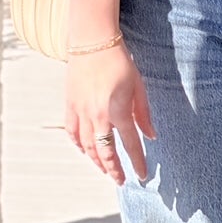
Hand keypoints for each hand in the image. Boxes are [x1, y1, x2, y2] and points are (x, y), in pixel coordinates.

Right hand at [64, 42, 154, 184]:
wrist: (92, 42)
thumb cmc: (119, 62)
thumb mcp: (138, 87)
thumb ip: (144, 114)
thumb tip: (151, 136)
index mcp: (118, 111)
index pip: (130, 144)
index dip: (137, 162)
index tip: (142, 175)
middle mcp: (98, 116)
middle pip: (105, 152)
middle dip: (114, 169)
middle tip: (121, 181)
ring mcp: (81, 111)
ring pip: (87, 146)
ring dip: (96, 161)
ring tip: (105, 169)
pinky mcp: (70, 105)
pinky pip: (72, 132)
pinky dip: (78, 145)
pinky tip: (85, 151)